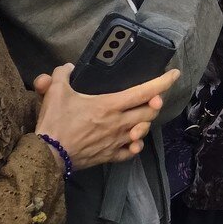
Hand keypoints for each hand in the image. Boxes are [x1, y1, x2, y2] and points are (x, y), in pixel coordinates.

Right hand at [34, 66, 179, 170]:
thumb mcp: (56, 92)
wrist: (48, 154)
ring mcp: (116, 141)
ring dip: (146, 123)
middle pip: (149, 113)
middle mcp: (119, 123)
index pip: (144, 91)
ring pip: (143, 131)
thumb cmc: (56, 122)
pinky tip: (133, 141)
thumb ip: (62, 74)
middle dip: (155, 104)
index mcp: (110, 105)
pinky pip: (130, 152)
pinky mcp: (110, 156)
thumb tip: (68, 67)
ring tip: (141, 117)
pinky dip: (135, 145)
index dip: (162, 82)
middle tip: (154, 98)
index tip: (174, 74)